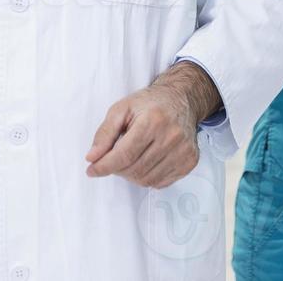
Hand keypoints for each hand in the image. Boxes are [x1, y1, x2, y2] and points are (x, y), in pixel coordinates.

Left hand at [85, 83, 199, 188]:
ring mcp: (183, 151)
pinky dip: (146, 178)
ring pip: (146, 179)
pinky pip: (160, 182)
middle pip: (134, 169)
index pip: (124, 154)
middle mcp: (172, 137)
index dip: (104, 166)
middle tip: (111, 160)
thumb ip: (104, 133)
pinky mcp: (190, 162)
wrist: (181, 100)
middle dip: (116, 169)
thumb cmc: (150, 103)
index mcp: (153, 120)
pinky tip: (144, 162)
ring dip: (130, 175)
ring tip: (128, 159)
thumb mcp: (121, 109)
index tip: (91, 170)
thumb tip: (92, 157)